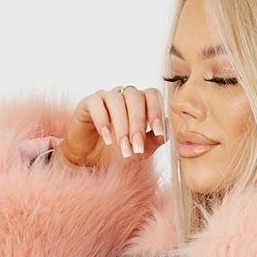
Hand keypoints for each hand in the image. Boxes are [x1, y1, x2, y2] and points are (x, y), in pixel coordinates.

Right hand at [53, 85, 168, 168]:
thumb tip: (168, 132)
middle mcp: (124, 96)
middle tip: (137, 146)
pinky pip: (96, 104)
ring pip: (117, 100)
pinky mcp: (88, 103)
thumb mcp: (140, 151)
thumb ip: (155, 141)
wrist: (91, 161)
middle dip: (138, 123)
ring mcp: (106, 97)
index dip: (156, 111)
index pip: (152, 95)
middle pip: (135, 97)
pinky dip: (102, 120)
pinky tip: (106, 137)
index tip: (158, 132)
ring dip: (122, 125)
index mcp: (140, 103)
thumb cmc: (117, 153)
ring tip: (123, 146)